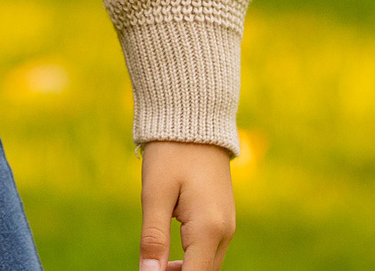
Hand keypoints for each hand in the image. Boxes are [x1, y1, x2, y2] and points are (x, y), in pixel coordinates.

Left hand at [139, 140, 233, 270]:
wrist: (194, 119)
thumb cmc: (171, 153)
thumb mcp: (155, 194)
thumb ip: (153, 238)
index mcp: (209, 228)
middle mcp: (224, 231)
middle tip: (147, 270)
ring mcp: (226, 226)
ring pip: (207, 265)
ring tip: (153, 267)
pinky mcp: (222, 219)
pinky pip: (209, 251)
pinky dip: (191, 260)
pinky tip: (167, 258)